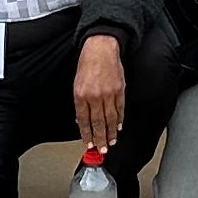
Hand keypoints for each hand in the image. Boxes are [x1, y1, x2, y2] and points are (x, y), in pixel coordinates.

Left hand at [72, 31, 126, 154]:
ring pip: (110, 118)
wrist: (101, 48)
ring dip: (111, 133)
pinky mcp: (119, 90)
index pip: (84, 121)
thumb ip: (80, 103)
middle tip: (102, 149)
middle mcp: (94, 96)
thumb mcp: (77, 84)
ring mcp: (108, 93)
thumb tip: (81, 120)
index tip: (89, 144)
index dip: (86, 134)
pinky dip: (120, 119)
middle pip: (98, 123)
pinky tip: (119, 127)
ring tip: (111, 142)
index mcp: (81, 95)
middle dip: (100, 138)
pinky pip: (120, 109)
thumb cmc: (88, 64)